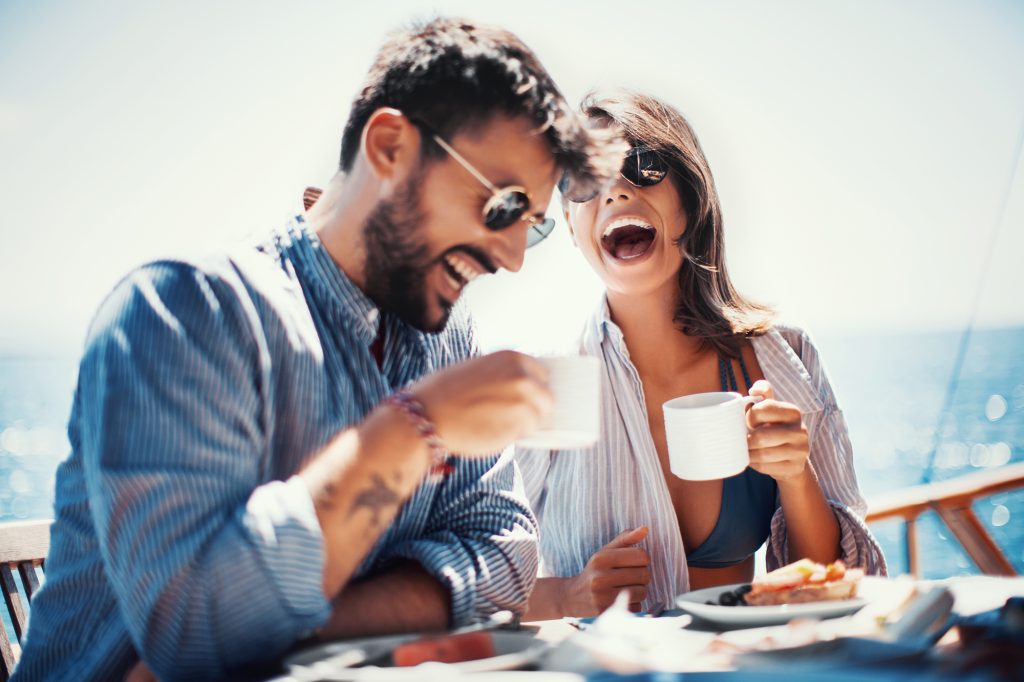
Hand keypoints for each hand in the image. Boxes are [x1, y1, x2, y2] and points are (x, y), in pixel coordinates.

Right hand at [410, 351, 552, 455]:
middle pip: (547, 397)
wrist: (427, 415)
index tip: (526, 399)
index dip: (534, 389)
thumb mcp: (477, 369)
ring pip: (540, 418)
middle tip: (513, 418)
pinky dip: (516, 436)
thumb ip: (502, 375)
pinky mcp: (520, 425)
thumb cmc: (443, 394)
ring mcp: (525, 401)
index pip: (542, 374)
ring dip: (525, 424)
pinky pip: (528, 434)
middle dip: (534, 408)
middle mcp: (523, 376)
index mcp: (513, 358)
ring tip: (498, 425)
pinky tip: (494, 432)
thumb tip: (520, 389)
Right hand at [564, 527, 650, 615]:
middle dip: (641, 576)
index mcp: (601, 558)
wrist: (572, 597)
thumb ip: (625, 539)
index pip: (641, 555)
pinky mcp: (607, 613)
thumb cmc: (595, 571)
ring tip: (624, 588)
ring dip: (638, 591)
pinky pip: (636, 607)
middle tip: (629, 577)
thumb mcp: (606, 552)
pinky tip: (619, 600)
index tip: (634, 562)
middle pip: (644, 575)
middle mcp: (600, 577)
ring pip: (642, 592)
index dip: (643, 559)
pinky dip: (632, 605)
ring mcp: (602, 597)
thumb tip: (645, 529)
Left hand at [746, 380, 809, 481]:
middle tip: (742, 440)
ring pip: (762, 454)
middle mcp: (800, 430)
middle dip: (746, 440)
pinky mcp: (795, 467)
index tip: (747, 422)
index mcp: (793, 412)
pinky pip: (766, 467)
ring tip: (746, 450)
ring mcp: (800, 451)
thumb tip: (754, 390)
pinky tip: (755, 460)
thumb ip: (763, 393)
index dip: (748, 416)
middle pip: (760, 437)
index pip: (763, 409)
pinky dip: (755, 465)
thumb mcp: (771, 409)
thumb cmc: (774, 428)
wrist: (791, 457)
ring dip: (748, 454)